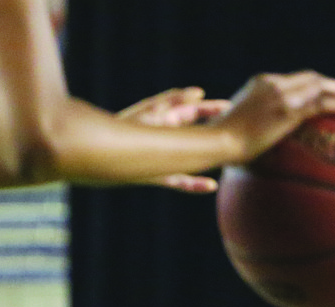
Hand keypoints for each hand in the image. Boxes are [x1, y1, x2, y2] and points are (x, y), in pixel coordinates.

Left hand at [116, 87, 230, 192]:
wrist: (95, 156)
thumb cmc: (119, 130)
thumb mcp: (150, 113)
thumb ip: (174, 102)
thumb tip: (199, 92)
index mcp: (162, 119)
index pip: (193, 111)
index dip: (212, 109)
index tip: (231, 107)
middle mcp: (165, 137)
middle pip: (196, 134)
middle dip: (215, 132)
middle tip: (238, 130)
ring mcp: (162, 157)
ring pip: (191, 158)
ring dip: (207, 158)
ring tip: (227, 158)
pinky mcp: (157, 175)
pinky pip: (180, 180)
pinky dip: (194, 184)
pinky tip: (210, 186)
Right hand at [216, 70, 334, 163]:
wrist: (218, 141)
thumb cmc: (224, 139)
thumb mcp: (242, 120)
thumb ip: (257, 118)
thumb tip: (263, 134)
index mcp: (262, 82)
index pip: (295, 78)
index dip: (315, 83)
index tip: (328, 90)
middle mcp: (273, 84)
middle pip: (311, 78)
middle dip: (332, 84)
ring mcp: (281, 96)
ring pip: (319, 87)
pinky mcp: (288, 111)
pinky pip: (320, 103)